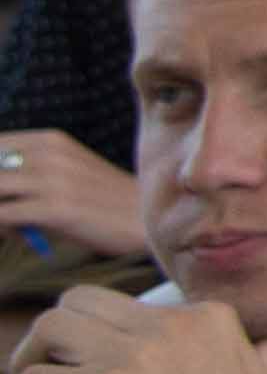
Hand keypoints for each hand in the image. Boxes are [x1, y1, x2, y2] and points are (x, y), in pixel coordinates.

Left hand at [0, 128, 147, 260]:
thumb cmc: (101, 201)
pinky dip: (2, 225)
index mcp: (50, 141)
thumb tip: (0, 194)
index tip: (4, 191)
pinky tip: (15, 232)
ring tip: (8, 222)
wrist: (145, 219)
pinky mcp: (57, 208)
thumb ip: (26, 173)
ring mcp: (54, 180)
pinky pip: (3, 215)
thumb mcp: (65, 174)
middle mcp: (50, 153)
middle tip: (5, 206)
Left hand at [0, 293, 266, 373]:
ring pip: (52, 327)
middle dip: (54, 332)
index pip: (131, 306)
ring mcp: (133, 355)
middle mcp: (169, 325)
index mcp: (206, 318)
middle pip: (83, 302)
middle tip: (40, 364)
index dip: (101, 335)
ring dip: (27, 355)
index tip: (87, 364)